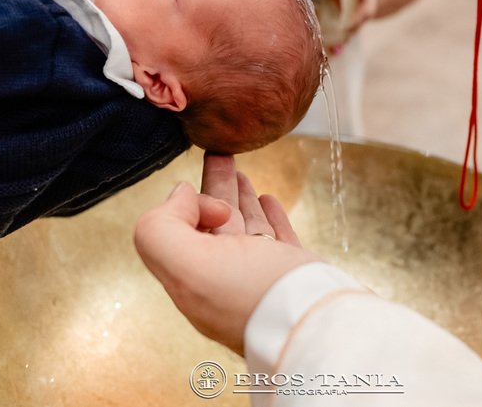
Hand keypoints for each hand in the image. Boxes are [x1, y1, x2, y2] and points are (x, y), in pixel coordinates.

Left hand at [134, 153, 319, 355]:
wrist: (318, 327)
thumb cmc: (254, 300)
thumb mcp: (187, 265)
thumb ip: (163, 229)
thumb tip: (179, 196)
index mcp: (196, 280)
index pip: (179, 233)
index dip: (188, 208)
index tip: (213, 205)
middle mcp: (226, 279)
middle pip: (213, 224)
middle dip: (214, 188)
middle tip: (219, 154)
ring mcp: (262, 277)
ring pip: (246, 228)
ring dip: (240, 198)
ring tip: (240, 172)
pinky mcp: (295, 274)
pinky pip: (278, 239)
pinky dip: (271, 217)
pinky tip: (268, 201)